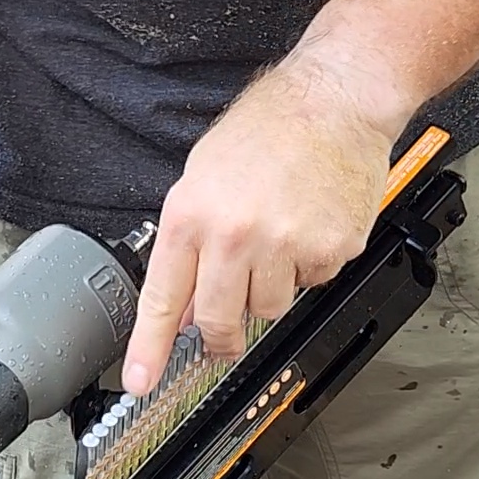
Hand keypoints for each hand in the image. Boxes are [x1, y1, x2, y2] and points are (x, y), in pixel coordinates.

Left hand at [122, 56, 396, 388]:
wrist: (336, 98)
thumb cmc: (270, 127)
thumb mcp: (204, 176)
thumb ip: (190, 245)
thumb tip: (187, 306)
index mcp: (193, 214)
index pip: (163, 297)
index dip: (150, 347)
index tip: (141, 380)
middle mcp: (235, 234)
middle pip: (220, 320)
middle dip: (220, 336)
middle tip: (224, 336)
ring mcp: (285, 245)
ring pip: (269, 309)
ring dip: (269, 290)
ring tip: (277, 239)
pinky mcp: (330, 249)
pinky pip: (312, 285)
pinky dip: (309, 266)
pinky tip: (309, 227)